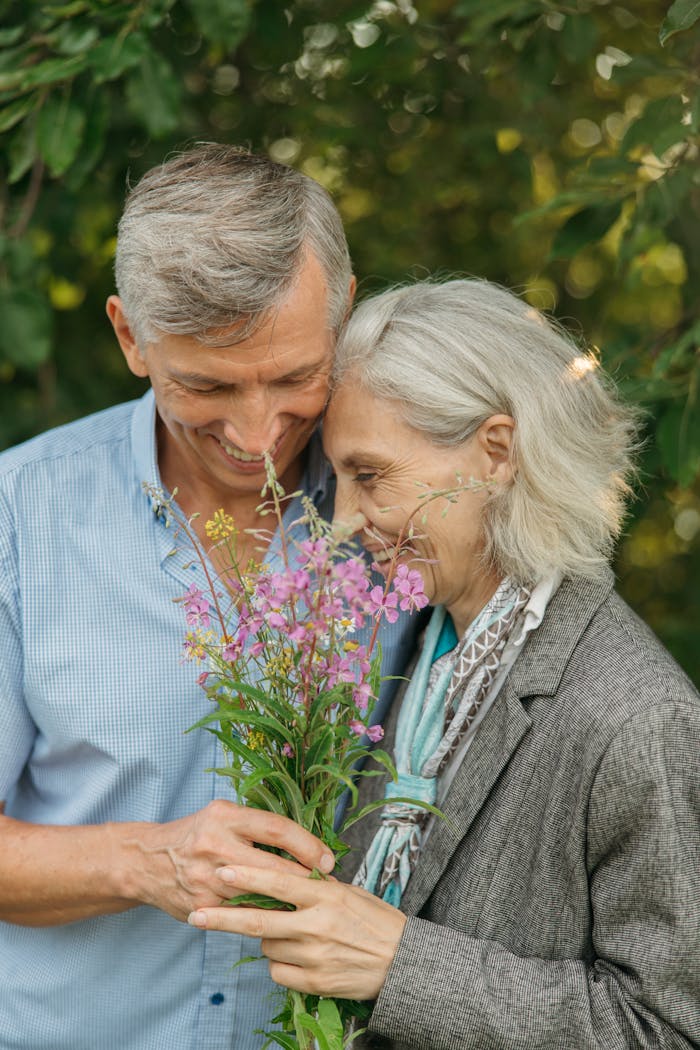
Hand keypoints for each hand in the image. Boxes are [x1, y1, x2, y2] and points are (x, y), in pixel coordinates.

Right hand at [124, 801, 334, 921]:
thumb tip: (306, 843)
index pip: (276, 829)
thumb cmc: (197, 834)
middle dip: (305, 879)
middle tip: (329, 888)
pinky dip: (262, 916)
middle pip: (272, 866)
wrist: (147, 861)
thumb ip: (257, 826)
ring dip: (287, 902)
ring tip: (311, 906)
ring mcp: (206, 878)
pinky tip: (281, 919)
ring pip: (260, 895)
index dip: (307, 845)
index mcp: (225, 816)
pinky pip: (241, 914)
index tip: (328, 859)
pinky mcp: (201, 907)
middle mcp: (215, 844)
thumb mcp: (223, 815)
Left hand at [188, 863, 406, 1000]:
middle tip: (196, 914)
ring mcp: (314, 956)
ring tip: (292, 935)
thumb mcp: (348, 893)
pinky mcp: (314, 982)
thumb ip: (315, 887)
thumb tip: (282, 875)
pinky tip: (299, 958)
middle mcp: (316, 925)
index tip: (222, 871)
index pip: (279, 882)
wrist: (403, 962)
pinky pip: (278, 972)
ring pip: (267, 947)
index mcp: (325, 896)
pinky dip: (280, 964)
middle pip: (258, 921)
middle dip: (222, 917)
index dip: (248, 876)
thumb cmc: (375, 920)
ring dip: (268, 939)